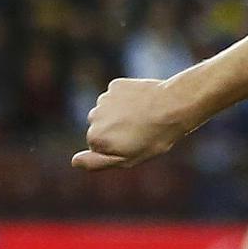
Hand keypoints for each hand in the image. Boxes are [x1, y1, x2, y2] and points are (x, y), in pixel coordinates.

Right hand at [72, 78, 187, 171]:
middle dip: (117, 130)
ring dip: (123, 115)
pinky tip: (144, 103)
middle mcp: (93, 117)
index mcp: (95, 138)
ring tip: (145, 118)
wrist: (173, 106)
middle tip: (141, 132)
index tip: (134, 145)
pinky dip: (129, 100)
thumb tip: (74, 162)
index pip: (98, 147)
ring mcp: (104, 99)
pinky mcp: (115, 86)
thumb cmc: (154, 138)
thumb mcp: (128, 159)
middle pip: (101, 128)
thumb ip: (98, 162)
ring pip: (109, 111)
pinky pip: (118, 96)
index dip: (117, 148)